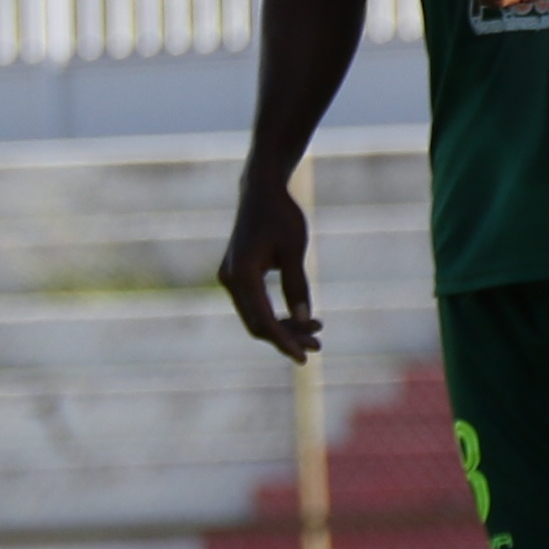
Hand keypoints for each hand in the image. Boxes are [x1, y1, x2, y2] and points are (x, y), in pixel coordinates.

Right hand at [217, 169, 319, 362]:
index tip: (305, 357)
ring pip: (256, 316)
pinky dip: (276, 314)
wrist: (261, 191)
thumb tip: (305, 320)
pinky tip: (301, 317)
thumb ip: (297, 285)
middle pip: (257, 324)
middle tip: (319, 345)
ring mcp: (230, 278)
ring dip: (284, 327)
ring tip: (317, 329)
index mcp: (242, 275)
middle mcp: (230, 280)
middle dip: (287, 337)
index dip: (285, 342)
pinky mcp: (237, 276)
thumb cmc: (281, 216)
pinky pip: (255, 304)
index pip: (264, 321)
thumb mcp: (294, 250)